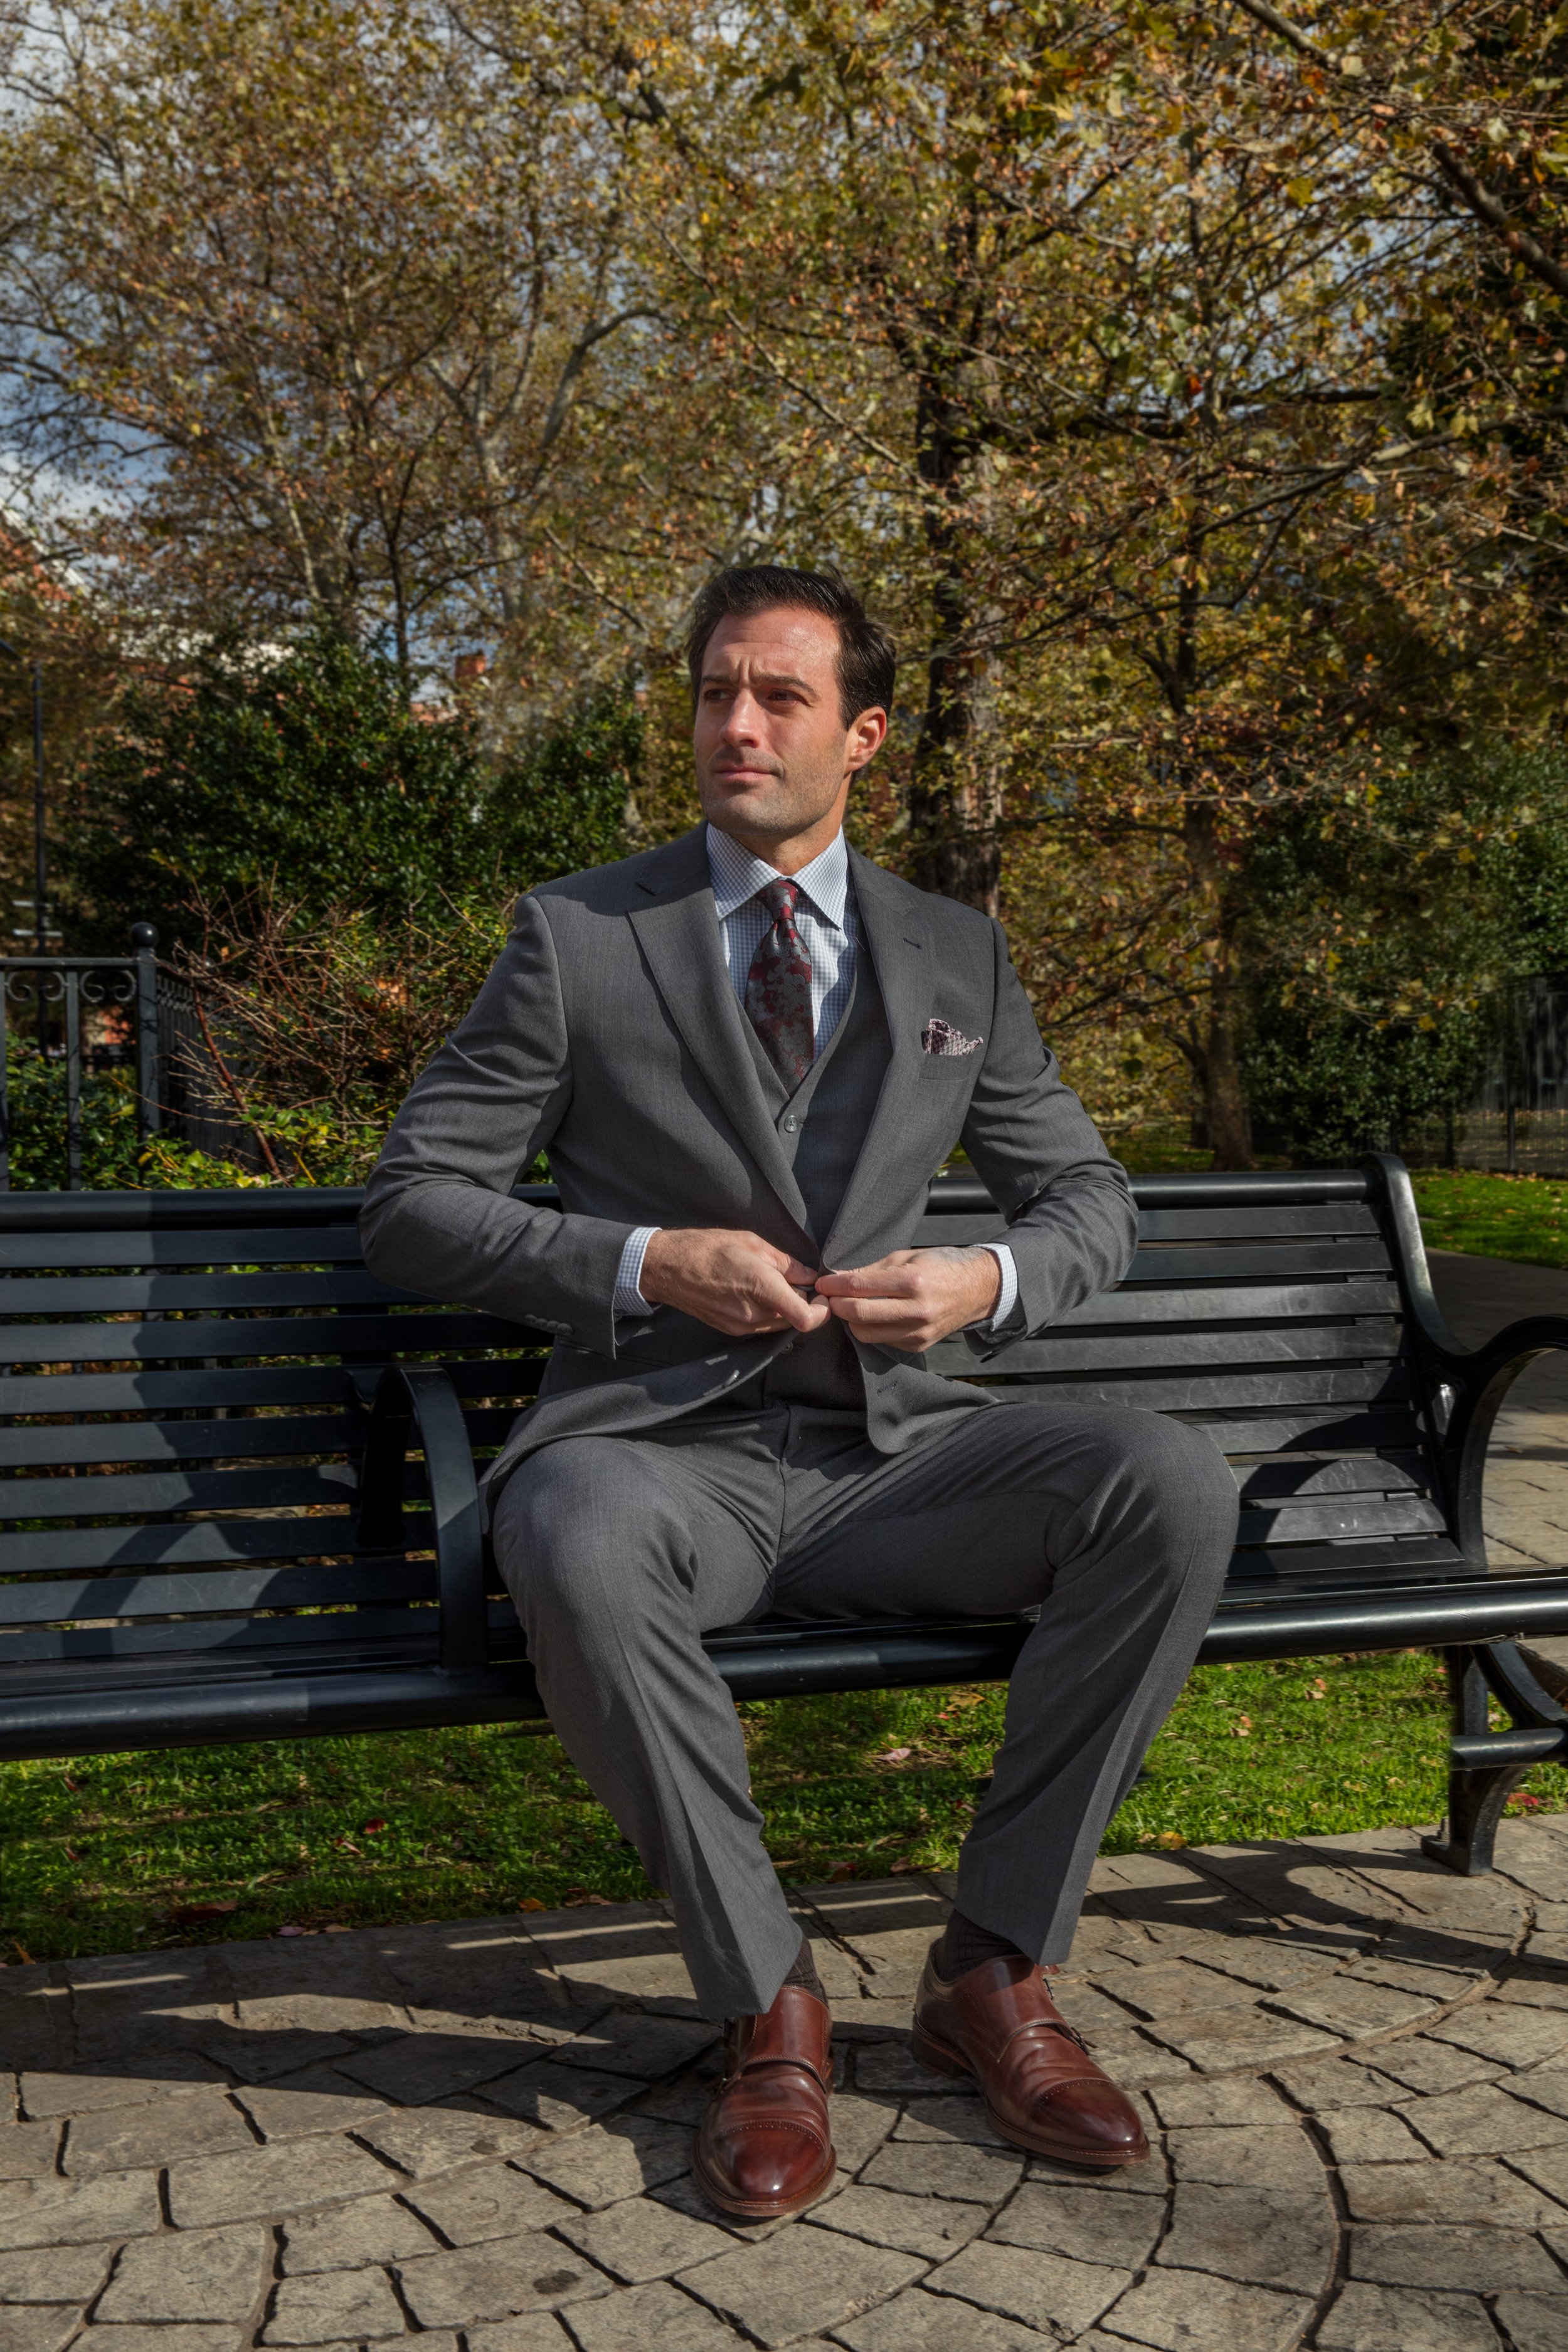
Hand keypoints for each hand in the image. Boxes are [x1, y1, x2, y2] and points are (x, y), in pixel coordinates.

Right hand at [639, 1227, 830, 1338]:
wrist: (667, 1268)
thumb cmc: (707, 1248)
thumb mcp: (752, 1243)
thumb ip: (785, 1262)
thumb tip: (809, 1275)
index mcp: (761, 1288)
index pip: (805, 1318)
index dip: (822, 1311)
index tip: (821, 1296)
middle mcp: (752, 1313)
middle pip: (795, 1320)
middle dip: (803, 1304)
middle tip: (800, 1282)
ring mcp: (741, 1325)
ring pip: (779, 1324)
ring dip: (785, 1308)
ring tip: (774, 1284)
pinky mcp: (731, 1330)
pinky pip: (762, 1325)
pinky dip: (768, 1312)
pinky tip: (757, 1292)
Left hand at [814, 1247, 1000, 1351]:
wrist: (978, 1290)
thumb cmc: (942, 1266)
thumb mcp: (908, 1256)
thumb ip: (872, 1270)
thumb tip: (839, 1279)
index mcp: (913, 1281)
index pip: (859, 1287)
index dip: (834, 1286)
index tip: (822, 1283)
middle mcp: (916, 1310)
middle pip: (858, 1315)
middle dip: (836, 1305)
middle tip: (830, 1296)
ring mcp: (918, 1332)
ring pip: (865, 1333)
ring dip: (852, 1319)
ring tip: (852, 1305)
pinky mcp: (918, 1346)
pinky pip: (881, 1340)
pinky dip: (871, 1328)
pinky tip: (875, 1315)